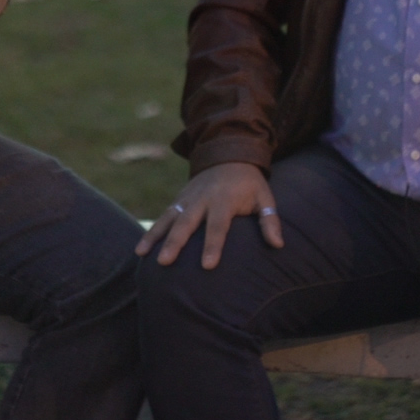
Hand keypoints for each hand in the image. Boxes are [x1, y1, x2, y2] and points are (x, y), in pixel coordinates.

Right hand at [136, 162, 282, 268]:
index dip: (213, 246)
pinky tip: (140, 249)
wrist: (228, 153)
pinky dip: (151, 232)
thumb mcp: (265, 197)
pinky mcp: (178, 200)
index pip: (218, 226)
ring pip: (168, 219)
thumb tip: (279, 245)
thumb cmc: (249, 183)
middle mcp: (202, 199)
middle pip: (187, 223)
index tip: (207, 266)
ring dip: (155, 237)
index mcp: (225, 200)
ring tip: (142, 255)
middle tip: (165, 262)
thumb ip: (270, 221)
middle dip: (175, 243)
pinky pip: (163, 217)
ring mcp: (187, 199)